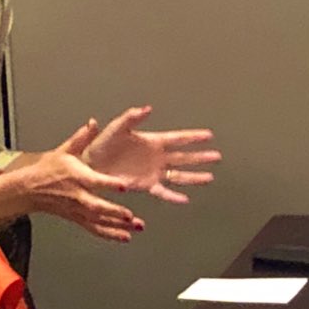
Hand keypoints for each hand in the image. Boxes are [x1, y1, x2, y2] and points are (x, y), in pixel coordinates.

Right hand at [6, 124, 145, 242]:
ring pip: (98, 221)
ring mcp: (77, 210)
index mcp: (76, 176)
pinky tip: (125, 237)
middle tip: (130, 215)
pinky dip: (110, 234)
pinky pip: (94, 229)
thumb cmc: (48, 169)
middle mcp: (77, 195)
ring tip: (136, 227)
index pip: (94, 181)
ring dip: (117, 226)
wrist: (30, 189)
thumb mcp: (64, 150)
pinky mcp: (77, 218)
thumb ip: (82, 138)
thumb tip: (93, 124)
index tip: (123, 186)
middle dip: (114, 212)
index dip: (109, 184)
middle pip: (96, 206)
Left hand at [75, 106, 219, 203]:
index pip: (178, 139)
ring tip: (209, 177)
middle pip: (184, 157)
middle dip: (201, 157)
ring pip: (179, 175)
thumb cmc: (102, 144)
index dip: (194, 137)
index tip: (209, 135)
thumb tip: (146, 108)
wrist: (91, 165)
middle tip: (217, 157)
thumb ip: (132, 118)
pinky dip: (173, 196)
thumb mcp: (117, 128)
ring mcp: (153, 171)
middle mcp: (157, 157)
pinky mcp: (146, 185)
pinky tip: (184, 199)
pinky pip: (163, 191)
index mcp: (152, 141)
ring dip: (194, 176)